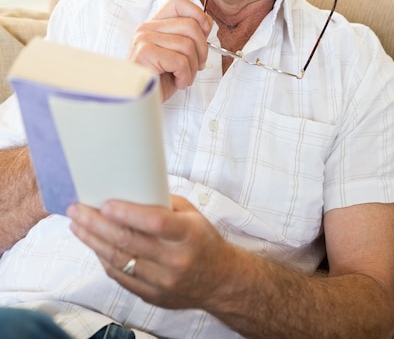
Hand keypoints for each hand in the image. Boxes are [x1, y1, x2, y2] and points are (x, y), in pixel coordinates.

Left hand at [67, 196, 237, 309]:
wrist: (221, 281)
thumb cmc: (203, 240)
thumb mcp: (192, 215)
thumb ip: (163, 204)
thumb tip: (129, 191)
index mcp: (189, 234)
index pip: (155, 223)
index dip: (128, 213)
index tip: (105, 204)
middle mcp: (176, 260)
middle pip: (129, 241)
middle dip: (97, 224)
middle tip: (77, 210)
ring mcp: (163, 282)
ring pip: (119, 261)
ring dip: (93, 241)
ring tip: (77, 225)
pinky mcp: (153, 296)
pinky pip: (121, 278)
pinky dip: (104, 260)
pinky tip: (94, 245)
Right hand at [128, 0, 211, 100]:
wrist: (142, 102)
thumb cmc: (161, 80)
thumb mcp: (179, 54)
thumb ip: (190, 36)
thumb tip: (208, 23)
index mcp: (155, 24)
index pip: (178, 2)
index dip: (198, 15)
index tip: (204, 34)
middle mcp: (147, 28)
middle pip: (191, 26)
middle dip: (202, 50)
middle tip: (196, 66)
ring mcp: (144, 39)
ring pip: (188, 45)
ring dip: (192, 67)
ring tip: (183, 77)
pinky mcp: (145, 53)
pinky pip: (180, 61)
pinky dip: (185, 76)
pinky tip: (177, 82)